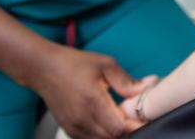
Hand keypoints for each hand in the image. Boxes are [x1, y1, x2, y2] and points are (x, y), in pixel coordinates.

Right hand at [30, 44, 155, 138]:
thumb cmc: (73, 63)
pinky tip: (109, 122)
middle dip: (129, 130)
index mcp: (92, 101)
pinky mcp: (70, 131)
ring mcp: (74, 128)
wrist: (43, 69)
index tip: (146, 118)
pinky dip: (104, 135)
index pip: (119, 128)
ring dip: (116, 134)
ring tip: (124, 118)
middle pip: (113, 138)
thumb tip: (150, 86)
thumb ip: (127, 81)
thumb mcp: (105, 65)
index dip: (136, 126)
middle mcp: (82, 119)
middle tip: (138, 118)